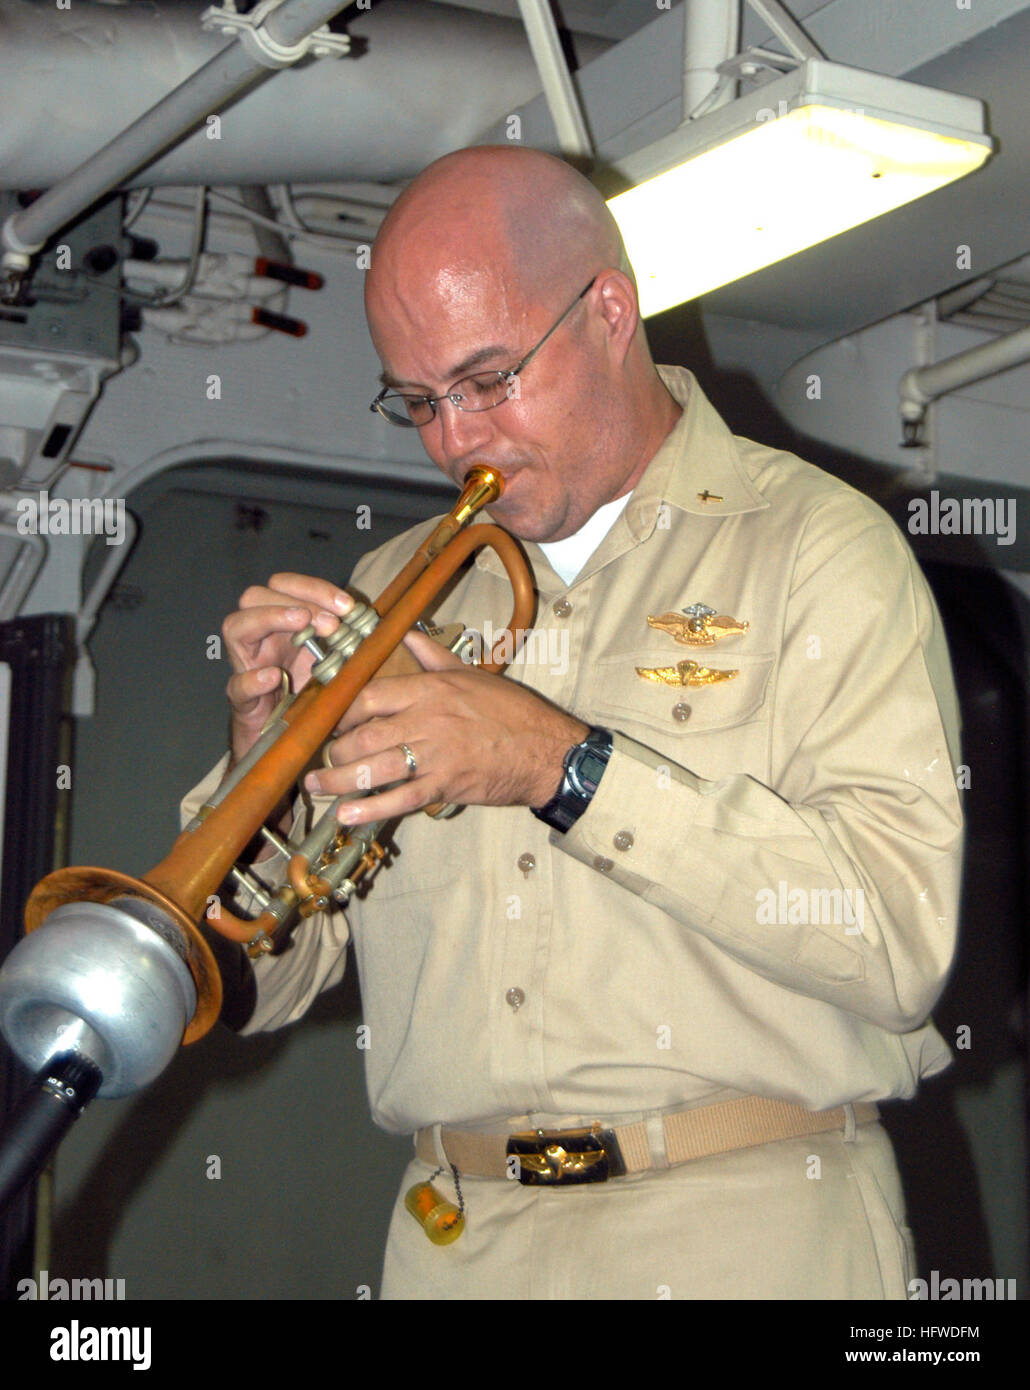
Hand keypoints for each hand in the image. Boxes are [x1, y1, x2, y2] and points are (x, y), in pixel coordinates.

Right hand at [221, 572, 353, 763]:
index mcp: (279, 624)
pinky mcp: (243, 700)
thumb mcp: (332, 659)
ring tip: (303, 625)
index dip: (315, 588)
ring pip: (235, 626)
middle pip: (254, 596)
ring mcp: (246, 666)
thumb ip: (344, 637)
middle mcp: (258, 638)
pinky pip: (237, 686)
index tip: (348, 605)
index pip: (283, 585)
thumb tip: (371, 618)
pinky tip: (275, 676)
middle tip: (331, 623)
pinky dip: (254, 679)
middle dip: (296, 600)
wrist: (287, 738)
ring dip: (271, 618)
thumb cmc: (310, 693)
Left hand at [305, 631, 588, 824]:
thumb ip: (434, 656)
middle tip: (325, 757)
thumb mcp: (473, 674)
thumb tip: (409, 635)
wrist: (547, 750)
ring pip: (373, 768)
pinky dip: (369, 809)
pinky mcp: (444, 786)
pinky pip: (398, 799)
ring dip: (338, 780)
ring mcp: (434, 756)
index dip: (343, 711)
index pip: (370, 697)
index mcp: (432, 690)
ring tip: (316, 786)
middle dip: (335, 750)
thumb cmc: (512, 712)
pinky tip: (346, 814)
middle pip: (363, 735)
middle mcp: (427, 721)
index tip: (333, 721)